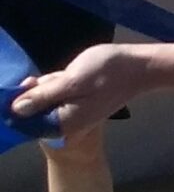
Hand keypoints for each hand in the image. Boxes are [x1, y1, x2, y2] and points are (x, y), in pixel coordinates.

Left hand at [16, 43, 144, 138]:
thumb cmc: (108, 72)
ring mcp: (74, 115)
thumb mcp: (71, 81)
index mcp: (65, 123)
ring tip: (70, 75)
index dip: (23, 101)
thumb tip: (15, 109)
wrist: (139, 67)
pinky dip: (60, 86)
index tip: (32, 82)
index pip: (27, 120)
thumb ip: (42, 97)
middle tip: (61, 76)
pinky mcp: (79, 106)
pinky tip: (73, 76)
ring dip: (50, 86)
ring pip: (46, 102)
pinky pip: (58, 98)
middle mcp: (68, 124)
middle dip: (40, 91)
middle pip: (35, 111)